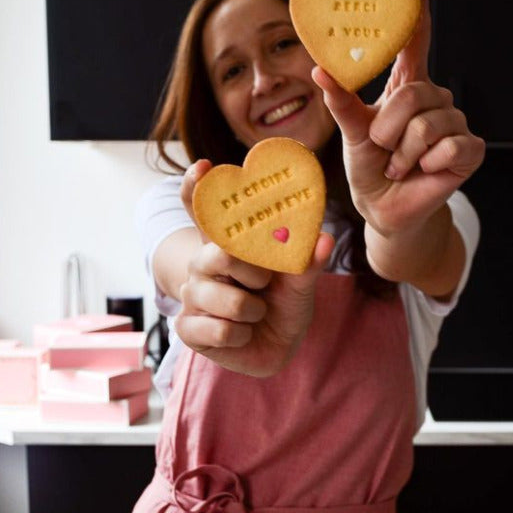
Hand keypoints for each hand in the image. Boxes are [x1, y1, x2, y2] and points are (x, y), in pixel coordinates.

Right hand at [175, 160, 334, 376]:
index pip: (203, 211)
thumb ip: (306, 262)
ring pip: (224, 299)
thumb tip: (324, 238)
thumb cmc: (284, 305)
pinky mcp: (188, 328)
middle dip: (252, 273)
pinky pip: (218, 330)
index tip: (203, 166)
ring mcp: (192, 296)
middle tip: (264, 283)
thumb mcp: (299, 283)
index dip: (197, 187)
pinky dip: (240, 336)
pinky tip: (241, 335)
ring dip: (252, 312)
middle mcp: (204, 265)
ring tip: (256, 314)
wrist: (277, 347)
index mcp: (227, 245)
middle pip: (218, 255)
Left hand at [312, 0, 484, 238]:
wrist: (384, 209)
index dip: (417, 8)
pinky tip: (423, 173)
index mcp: (407, 87)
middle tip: (384, 150)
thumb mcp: (352, 132)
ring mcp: (456, 123)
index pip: (416, 40)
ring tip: (399, 165)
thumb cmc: (369, 168)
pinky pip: (448, 146)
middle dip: (390, 129)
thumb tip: (319, 71)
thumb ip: (342, 102)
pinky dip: (425, 165)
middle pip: (414, 93)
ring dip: (404, 153)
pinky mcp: (470, 150)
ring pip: (428, 124)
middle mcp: (435, 98)